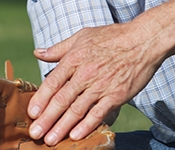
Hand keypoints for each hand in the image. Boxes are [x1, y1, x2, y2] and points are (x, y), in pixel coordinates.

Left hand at [27, 22, 163, 145]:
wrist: (143, 41)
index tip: (31, 113)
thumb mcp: (82, 36)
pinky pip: (98, 113)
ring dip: (62, 127)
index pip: (53, 82)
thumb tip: (38, 52)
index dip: (41, 99)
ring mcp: (101, 85)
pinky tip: (76, 135)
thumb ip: (59, 48)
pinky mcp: (116, 95)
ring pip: (77, 110)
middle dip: (47, 119)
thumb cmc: (111, 37)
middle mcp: (85, 73)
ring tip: (51, 140)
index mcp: (75, 58)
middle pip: (62, 99)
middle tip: (35, 133)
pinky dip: (86, 126)